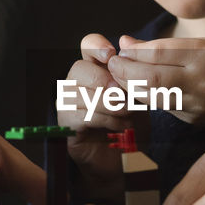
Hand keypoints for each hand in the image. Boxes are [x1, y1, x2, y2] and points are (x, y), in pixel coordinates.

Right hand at [58, 34, 138, 197]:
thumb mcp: (138, 96)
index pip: (87, 46)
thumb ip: (131, 74)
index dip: (96, 46)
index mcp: (94, 70)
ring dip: (107, 102)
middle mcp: (76, 84)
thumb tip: (126, 46)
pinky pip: (80, 115)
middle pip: (78, 68)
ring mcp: (67, 105)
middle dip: (104, 79)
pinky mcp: (66, 127)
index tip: (112, 54)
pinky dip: (103, 119)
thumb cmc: (132, 124)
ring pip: (78, 93)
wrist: (125, 159)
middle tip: (124, 95)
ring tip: (127, 112)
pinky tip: (119, 125)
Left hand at [108, 34, 204, 124]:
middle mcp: (202, 82)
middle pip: (151, 78)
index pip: (158, 53)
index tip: (118, 51)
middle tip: (113, 65)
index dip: (132, 53)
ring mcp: (199, 105)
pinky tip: (140, 90)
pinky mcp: (196, 120)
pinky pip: (164, 108)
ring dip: (131, 87)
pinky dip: (148, 98)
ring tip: (121, 77)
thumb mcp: (200, 42)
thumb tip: (124, 43)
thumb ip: (161, 46)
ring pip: (153, 97)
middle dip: (125, 72)